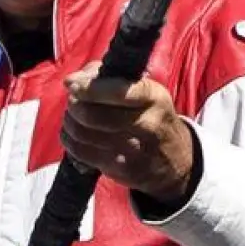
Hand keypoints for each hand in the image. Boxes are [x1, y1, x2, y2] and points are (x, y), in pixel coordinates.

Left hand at [60, 61, 196, 203]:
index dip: (87, 88)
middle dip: (74, 105)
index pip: (115, 91)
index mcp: (152, 97)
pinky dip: (70, 140)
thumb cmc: (151, 115)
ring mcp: (133, 150)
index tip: (70, 84)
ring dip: (70, 122)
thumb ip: (108, 77)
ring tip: (72, 116)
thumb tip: (73, 81)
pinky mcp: (120, 168)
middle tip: (72, 101)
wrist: (175, 160)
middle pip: (92, 114)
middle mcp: (146, 123)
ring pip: (83, 133)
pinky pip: (82, 152)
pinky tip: (73, 134)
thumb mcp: (144, 90)